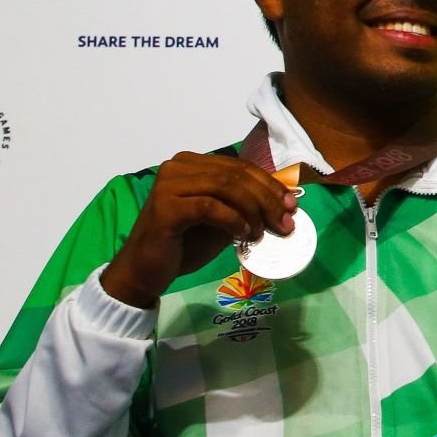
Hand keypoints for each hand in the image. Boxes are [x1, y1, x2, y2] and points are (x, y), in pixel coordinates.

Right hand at [100, 152, 297, 307]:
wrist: (145, 272)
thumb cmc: (183, 245)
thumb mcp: (222, 220)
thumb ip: (245, 206)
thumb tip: (284, 202)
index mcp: (192, 164)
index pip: (240, 167)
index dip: (270, 184)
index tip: (292, 205)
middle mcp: (178, 167)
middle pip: (236, 175)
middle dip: (267, 198)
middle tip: (285, 222)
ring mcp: (169, 184)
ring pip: (226, 187)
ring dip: (253, 210)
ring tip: (263, 232)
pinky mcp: (165, 207)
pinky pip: (210, 207)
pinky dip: (233, 220)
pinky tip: (243, 235)